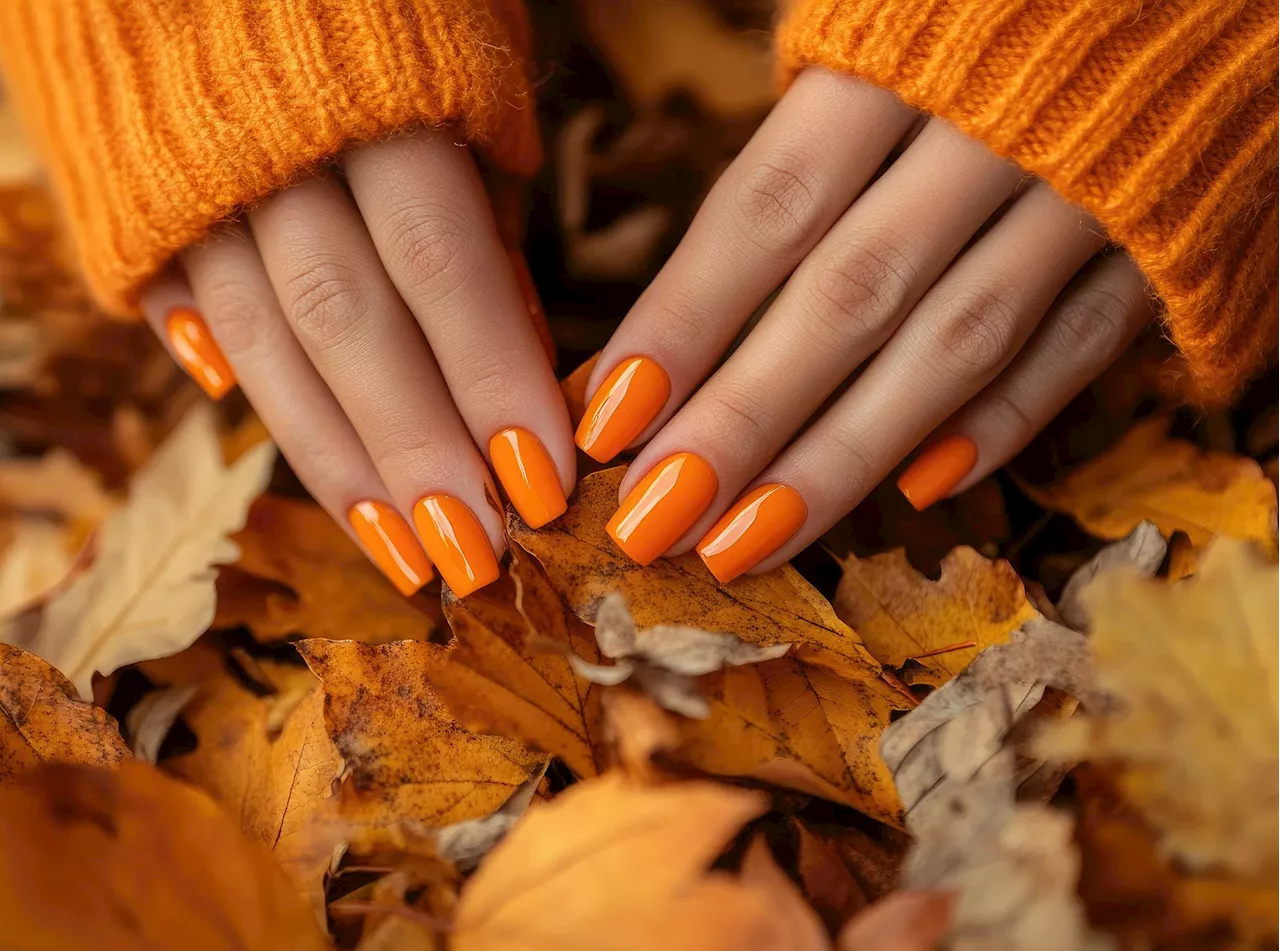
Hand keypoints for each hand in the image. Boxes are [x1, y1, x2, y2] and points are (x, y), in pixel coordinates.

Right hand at [141, 129, 574, 597]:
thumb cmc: (389, 21)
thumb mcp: (466, 84)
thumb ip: (489, 216)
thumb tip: (524, 356)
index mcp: (374, 99)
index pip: (442, 265)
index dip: (492, 381)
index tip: (544, 485)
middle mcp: (271, 148)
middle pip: (346, 323)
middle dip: (416, 451)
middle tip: (478, 557)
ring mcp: (193, 184)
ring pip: (263, 344)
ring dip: (339, 464)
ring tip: (407, 555)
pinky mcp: (142, 210)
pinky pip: (188, 318)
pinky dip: (247, 394)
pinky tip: (308, 468)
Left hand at [579, 68, 1153, 580]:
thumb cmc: (986, 14)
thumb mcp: (877, 43)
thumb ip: (795, 165)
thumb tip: (673, 324)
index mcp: (901, 58)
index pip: (768, 209)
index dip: (684, 321)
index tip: (607, 417)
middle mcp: (995, 128)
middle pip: (848, 297)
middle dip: (742, 421)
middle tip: (653, 518)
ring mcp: (1090, 192)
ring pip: (954, 345)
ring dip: (841, 456)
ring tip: (744, 540)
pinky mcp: (1164, 241)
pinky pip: (1077, 349)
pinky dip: (1000, 423)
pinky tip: (915, 492)